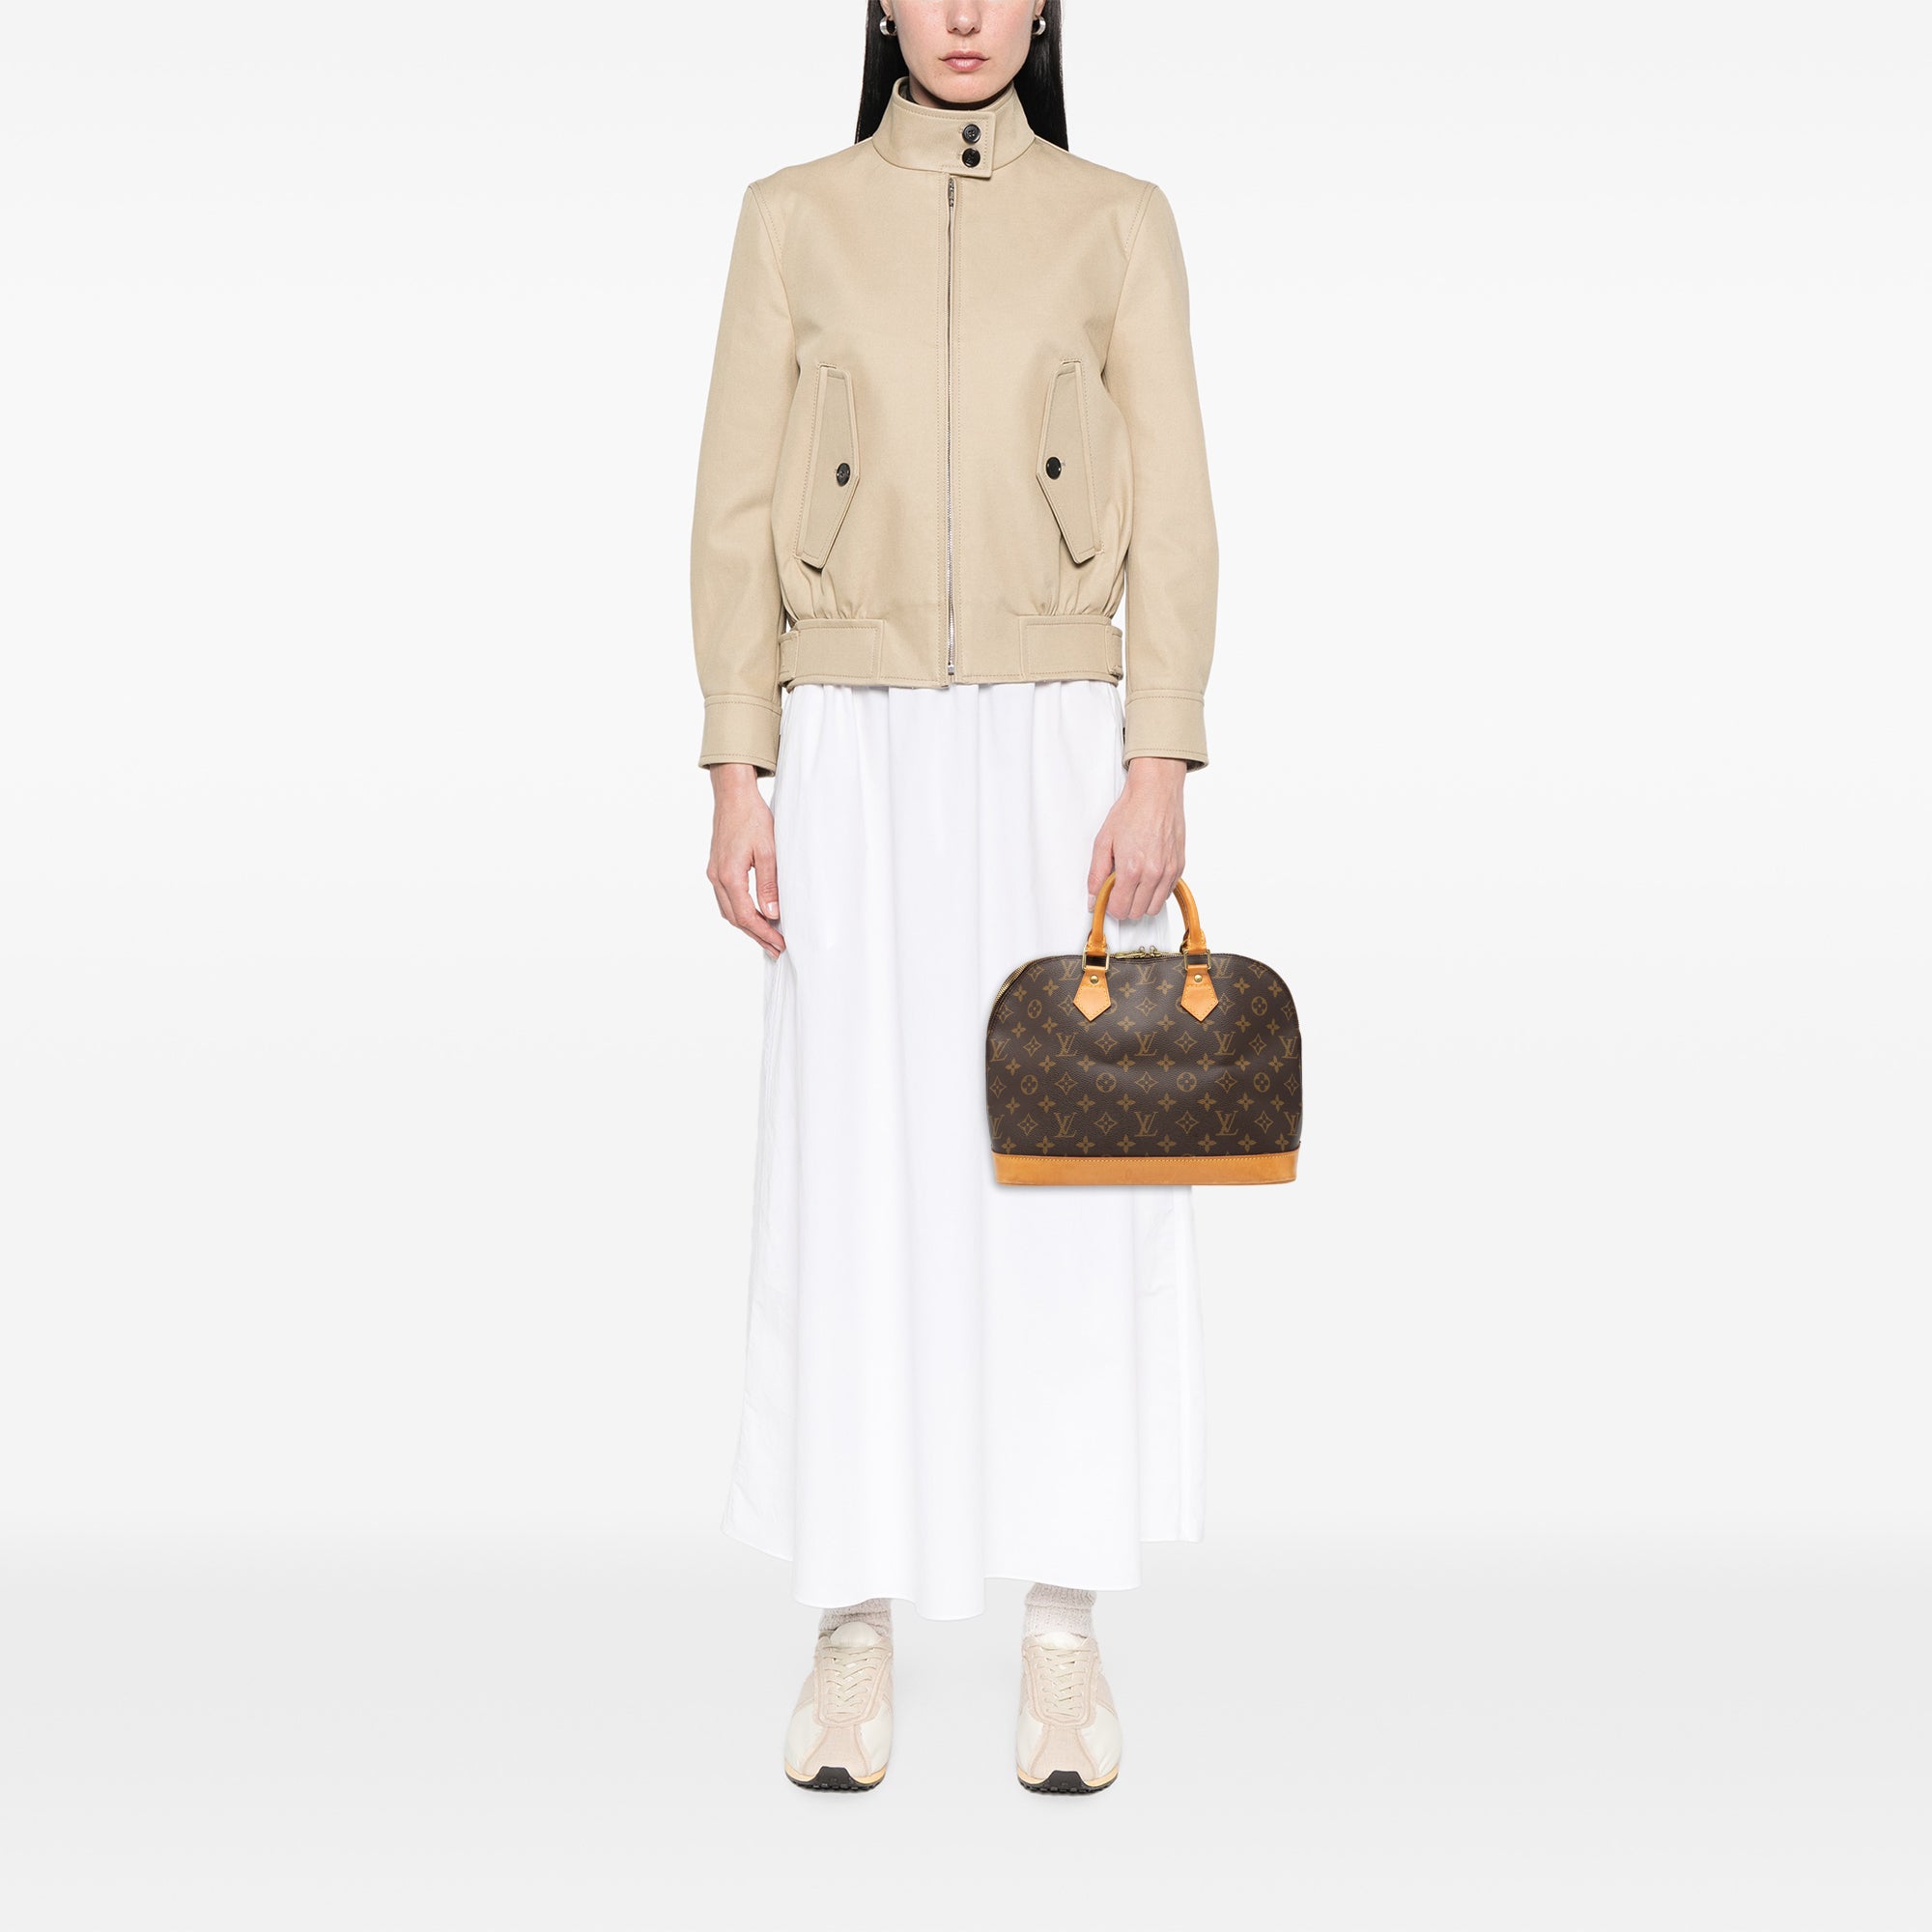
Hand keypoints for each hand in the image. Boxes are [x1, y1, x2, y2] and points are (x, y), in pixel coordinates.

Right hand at [706, 764, 782, 957]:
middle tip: (776, 949)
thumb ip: (769, 885)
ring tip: (767, 938)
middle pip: (735, 918)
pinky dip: (740, 912)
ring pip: (729, 910)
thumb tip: (772, 914)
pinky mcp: (717, 868)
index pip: (746, 915)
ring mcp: (714, 873)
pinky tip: (754, 916)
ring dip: (747, 926)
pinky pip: (726, 899)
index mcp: (729, 875)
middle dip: (756, 936)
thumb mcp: (768, 851)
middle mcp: (717, 877)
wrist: (733, 796)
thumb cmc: (752, 817)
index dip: (763, 933)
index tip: (779, 943)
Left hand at [1088, 756, 1186, 924]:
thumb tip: (1092, 898)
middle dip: (1124, 905)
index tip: (1107, 896)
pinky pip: (1167, 893)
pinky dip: (1156, 891)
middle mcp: (1153, 873)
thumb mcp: (1103, 842)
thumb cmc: (1131, 811)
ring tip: (1133, 883)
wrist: (1156, 793)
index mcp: (1131, 869)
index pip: (1120, 909)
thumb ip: (1096, 874)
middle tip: (1118, 888)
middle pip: (1137, 912)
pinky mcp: (1179, 866)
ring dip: (1141, 901)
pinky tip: (1147, 876)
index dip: (1109, 906)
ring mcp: (1169, 871)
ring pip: (1154, 907)